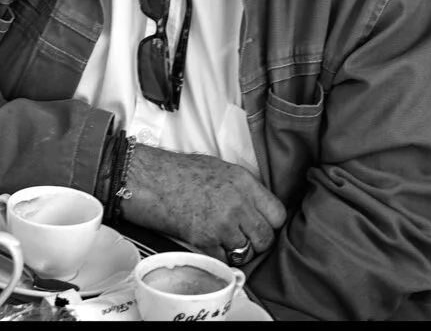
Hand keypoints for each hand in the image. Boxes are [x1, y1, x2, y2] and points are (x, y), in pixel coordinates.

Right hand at [121, 145, 287, 263]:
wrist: (152, 180)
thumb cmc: (182, 172)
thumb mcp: (221, 170)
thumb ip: (244, 189)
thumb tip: (258, 208)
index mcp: (244, 182)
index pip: (278, 214)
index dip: (271, 224)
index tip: (262, 225)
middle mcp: (238, 203)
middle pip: (266, 237)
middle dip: (257, 242)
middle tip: (244, 239)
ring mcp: (222, 223)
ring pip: (246, 251)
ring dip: (237, 251)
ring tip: (223, 241)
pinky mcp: (205, 240)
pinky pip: (224, 259)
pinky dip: (218, 257)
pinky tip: (209, 244)